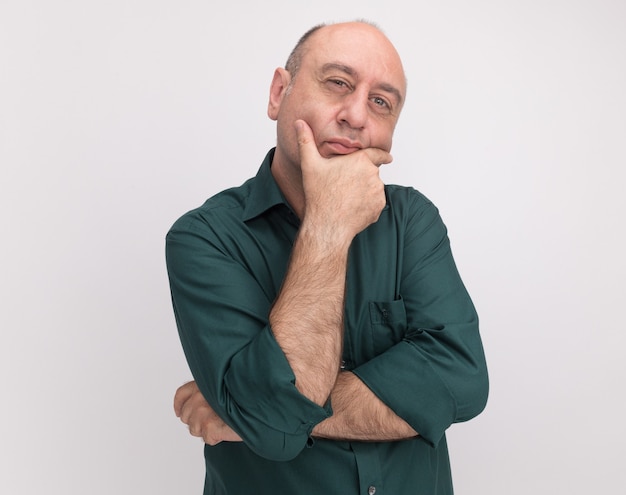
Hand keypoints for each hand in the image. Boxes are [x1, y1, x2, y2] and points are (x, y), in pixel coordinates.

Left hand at [173, 381, 242, 444]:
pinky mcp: (209, 425)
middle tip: (213, 420)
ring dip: (206, 430)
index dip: (180, 405)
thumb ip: (210, 392)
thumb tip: (198, 404)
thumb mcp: (226, 388)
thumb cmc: (247, 397)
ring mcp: (203, 411)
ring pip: (194, 429)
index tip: (180, 412)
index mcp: (203, 384)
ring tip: (222, 423)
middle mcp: (200, 396)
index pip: (182, 393)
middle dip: (196, 421)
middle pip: (186, 415)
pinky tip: (226, 429)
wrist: (261, 406)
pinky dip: (216, 437)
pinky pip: (207, 438)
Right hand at [295, 119, 390, 240]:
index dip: (382, 155)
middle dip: (362, 177)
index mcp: (360, 160)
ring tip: (346, 198)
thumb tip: (299, 123)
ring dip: (365, 191)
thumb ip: (306, 141)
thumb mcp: (310, 165)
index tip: (387, 157)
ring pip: (373, 188)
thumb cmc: (319, 195)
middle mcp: (373, 174)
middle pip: (371, 173)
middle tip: (345, 186)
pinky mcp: (379, 207)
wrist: (328, 224)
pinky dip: (367, 205)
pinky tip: (352, 208)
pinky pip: (375, 203)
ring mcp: (377, 191)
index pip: (378, 153)